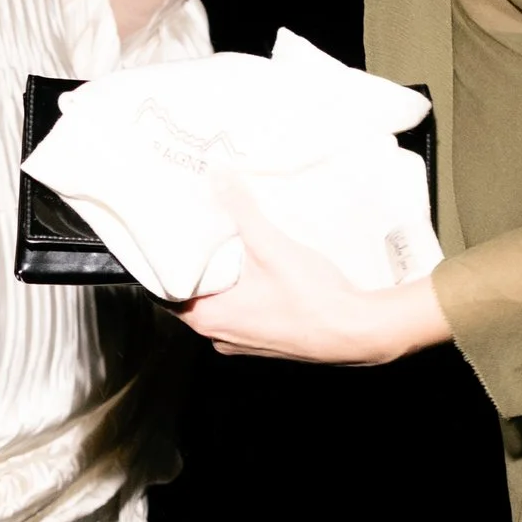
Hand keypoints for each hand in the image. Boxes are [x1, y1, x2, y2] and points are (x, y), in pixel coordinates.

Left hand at [175, 180, 448, 366]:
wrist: (356, 332)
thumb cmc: (312, 298)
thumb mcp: (271, 245)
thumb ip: (241, 210)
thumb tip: (219, 178)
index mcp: (206, 318)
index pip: (165, 288)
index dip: (165, 260)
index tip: (167, 235)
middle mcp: (217, 336)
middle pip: (191, 295)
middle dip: (195, 263)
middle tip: (197, 231)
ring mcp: (240, 344)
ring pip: (216, 305)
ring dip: (219, 279)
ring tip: (224, 245)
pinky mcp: (262, 343)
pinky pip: (239, 314)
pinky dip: (239, 294)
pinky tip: (253, 272)